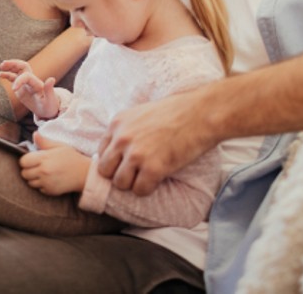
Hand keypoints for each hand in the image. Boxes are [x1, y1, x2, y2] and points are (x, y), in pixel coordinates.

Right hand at [0, 59, 59, 118]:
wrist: (48, 110)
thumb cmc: (50, 106)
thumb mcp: (50, 100)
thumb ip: (49, 89)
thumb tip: (52, 79)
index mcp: (37, 83)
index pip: (27, 76)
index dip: (19, 81)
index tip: (13, 90)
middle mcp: (32, 81)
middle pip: (23, 67)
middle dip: (14, 64)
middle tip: (3, 64)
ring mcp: (26, 83)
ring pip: (18, 70)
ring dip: (10, 66)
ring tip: (1, 66)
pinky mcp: (21, 87)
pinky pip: (14, 78)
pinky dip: (8, 75)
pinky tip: (0, 74)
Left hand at [19, 132, 90, 194]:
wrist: (84, 173)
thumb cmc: (72, 157)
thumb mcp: (59, 146)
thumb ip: (45, 141)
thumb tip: (34, 134)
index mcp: (44, 158)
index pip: (23, 161)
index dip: (26, 160)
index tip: (32, 159)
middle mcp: (43, 171)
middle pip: (24, 173)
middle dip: (28, 170)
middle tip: (38, 166)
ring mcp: (46, 182)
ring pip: (30, 183)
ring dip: (34, 178)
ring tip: (44, 173)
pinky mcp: (49, 191)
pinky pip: (38, 189)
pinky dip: (41, 185)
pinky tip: (50, 179)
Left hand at [97, 90, 213, 195]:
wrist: (201, 113)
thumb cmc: (177, 111)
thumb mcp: (142, 113)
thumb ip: (128, 130)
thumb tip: (120, 151)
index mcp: (118, 123)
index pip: (102, 152)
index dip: (116, 160)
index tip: (129, 162)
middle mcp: (122, 138)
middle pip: (105, 171)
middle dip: (119, 174)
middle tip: (137, 172)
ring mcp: (136, 154)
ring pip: (120, 184)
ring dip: (134, 183)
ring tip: (149, 175)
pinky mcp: (152, 168)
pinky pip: (140, 191)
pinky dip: (149, 189)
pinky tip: (159, 178)